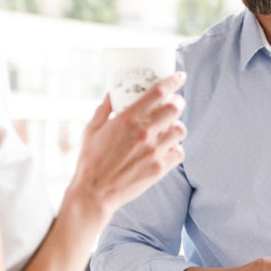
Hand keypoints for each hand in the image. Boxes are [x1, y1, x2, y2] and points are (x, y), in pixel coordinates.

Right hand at [66, 73, 187, 213]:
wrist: (94, 194)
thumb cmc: (90, 161)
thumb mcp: (91, 129)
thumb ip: (104, 108)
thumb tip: (112, 91)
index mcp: (127, 119)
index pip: (159, 92)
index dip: (173, 81)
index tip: (179, 76)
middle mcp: (144, 132)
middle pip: (175, 108)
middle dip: (178, 102)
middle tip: (175, 103)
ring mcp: (154, 151)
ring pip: (180, 130)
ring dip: (177, 126)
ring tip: (170, 128)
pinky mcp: (159, 168)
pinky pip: (179, 153)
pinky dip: (176, 149)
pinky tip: (167, 149)